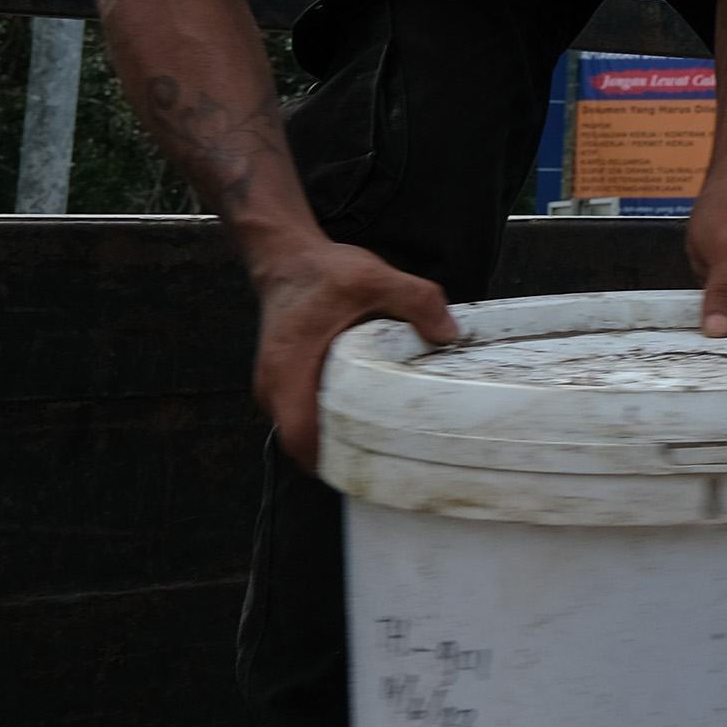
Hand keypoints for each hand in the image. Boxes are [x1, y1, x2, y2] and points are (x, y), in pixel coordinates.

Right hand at [251, 237, 461, 471]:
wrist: (287, 259)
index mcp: (287, 371)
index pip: (301, 437)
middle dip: (342, 458)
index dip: (333, 460)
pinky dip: (332, 423)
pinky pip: (307, 416)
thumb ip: (416, 302)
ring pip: (305, 433)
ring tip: (383, 446)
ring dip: (337, 442)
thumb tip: (450, 332)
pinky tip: (367, 420)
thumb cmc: (319, 272)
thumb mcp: (374, 278)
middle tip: (390, 463)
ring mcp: (278, 388)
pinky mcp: (288, 384)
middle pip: (304, 445)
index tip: (371, 467)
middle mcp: (275, 387)